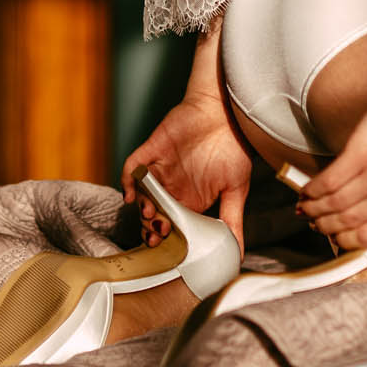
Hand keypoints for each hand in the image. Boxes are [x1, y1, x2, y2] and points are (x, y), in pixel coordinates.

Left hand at [122, 91, 252, 245]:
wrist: (228, 112)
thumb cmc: (235, 148)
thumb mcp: (237, 190)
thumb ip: (233, 221)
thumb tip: (239, 254)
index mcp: (191, 200)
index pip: (171, 225)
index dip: (165, 239)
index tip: (165, 251)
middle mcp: (173, 187)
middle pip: (152, 213)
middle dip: (150, 227)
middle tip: (155, 235)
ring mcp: (161, 168)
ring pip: (140, 194)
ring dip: (141, 208)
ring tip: (149, 215)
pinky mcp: (153, 150)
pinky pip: (133, 167)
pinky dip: (128, 181)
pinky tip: (130, 194)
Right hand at [297, 76, 366, 251]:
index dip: (346, 241)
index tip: (335, 238)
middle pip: (347, 222)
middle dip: (325, 226)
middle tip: (314, 223)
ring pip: (334, 203)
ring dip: (313, 207)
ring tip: (305, 206)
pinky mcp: (362, 153)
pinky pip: (328, 181)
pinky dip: (312, 189)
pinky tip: (307, 189)